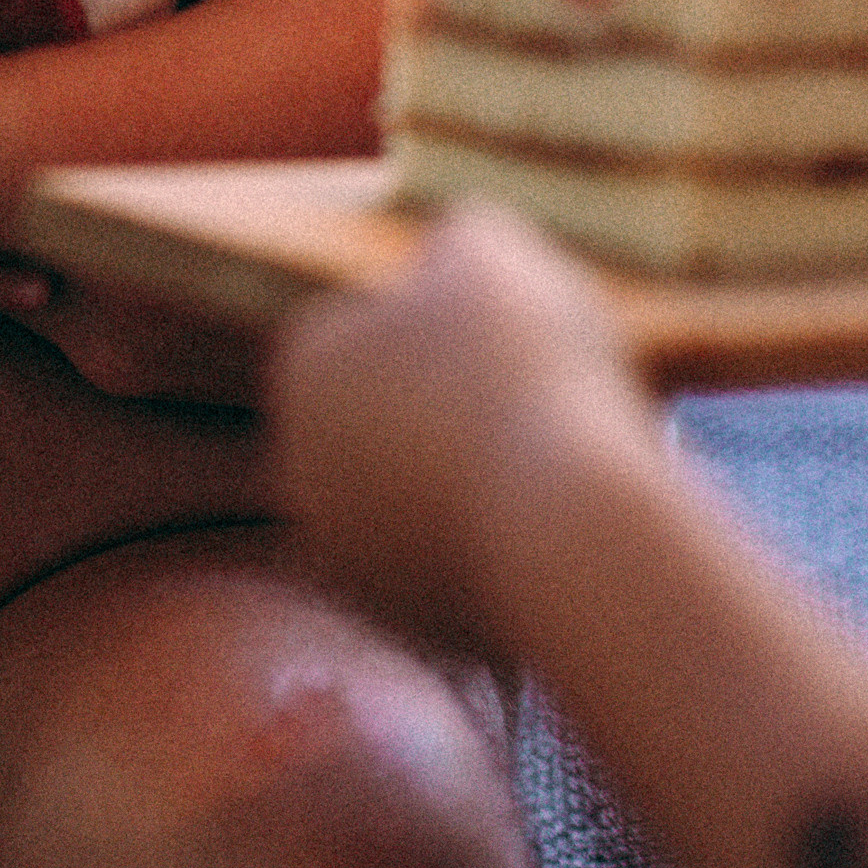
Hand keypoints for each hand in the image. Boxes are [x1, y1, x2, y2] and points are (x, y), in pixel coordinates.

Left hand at [267, 206, 651, 655]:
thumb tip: (451, 253)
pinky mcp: (406, 624)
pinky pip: (453, 564)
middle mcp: (300, 466)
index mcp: (303, 367)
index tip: (499, 336)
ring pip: (415, 496)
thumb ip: (457, 242)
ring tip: (549, 458)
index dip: (432, 326)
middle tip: (529, 397)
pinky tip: (548, 525)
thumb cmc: (521, 369)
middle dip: (439, 410)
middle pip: (380, 419)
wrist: (568, 525)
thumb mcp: (493, 252)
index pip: (357, 330)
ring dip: (465, 481)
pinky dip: (490, 547)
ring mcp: (349, 553)